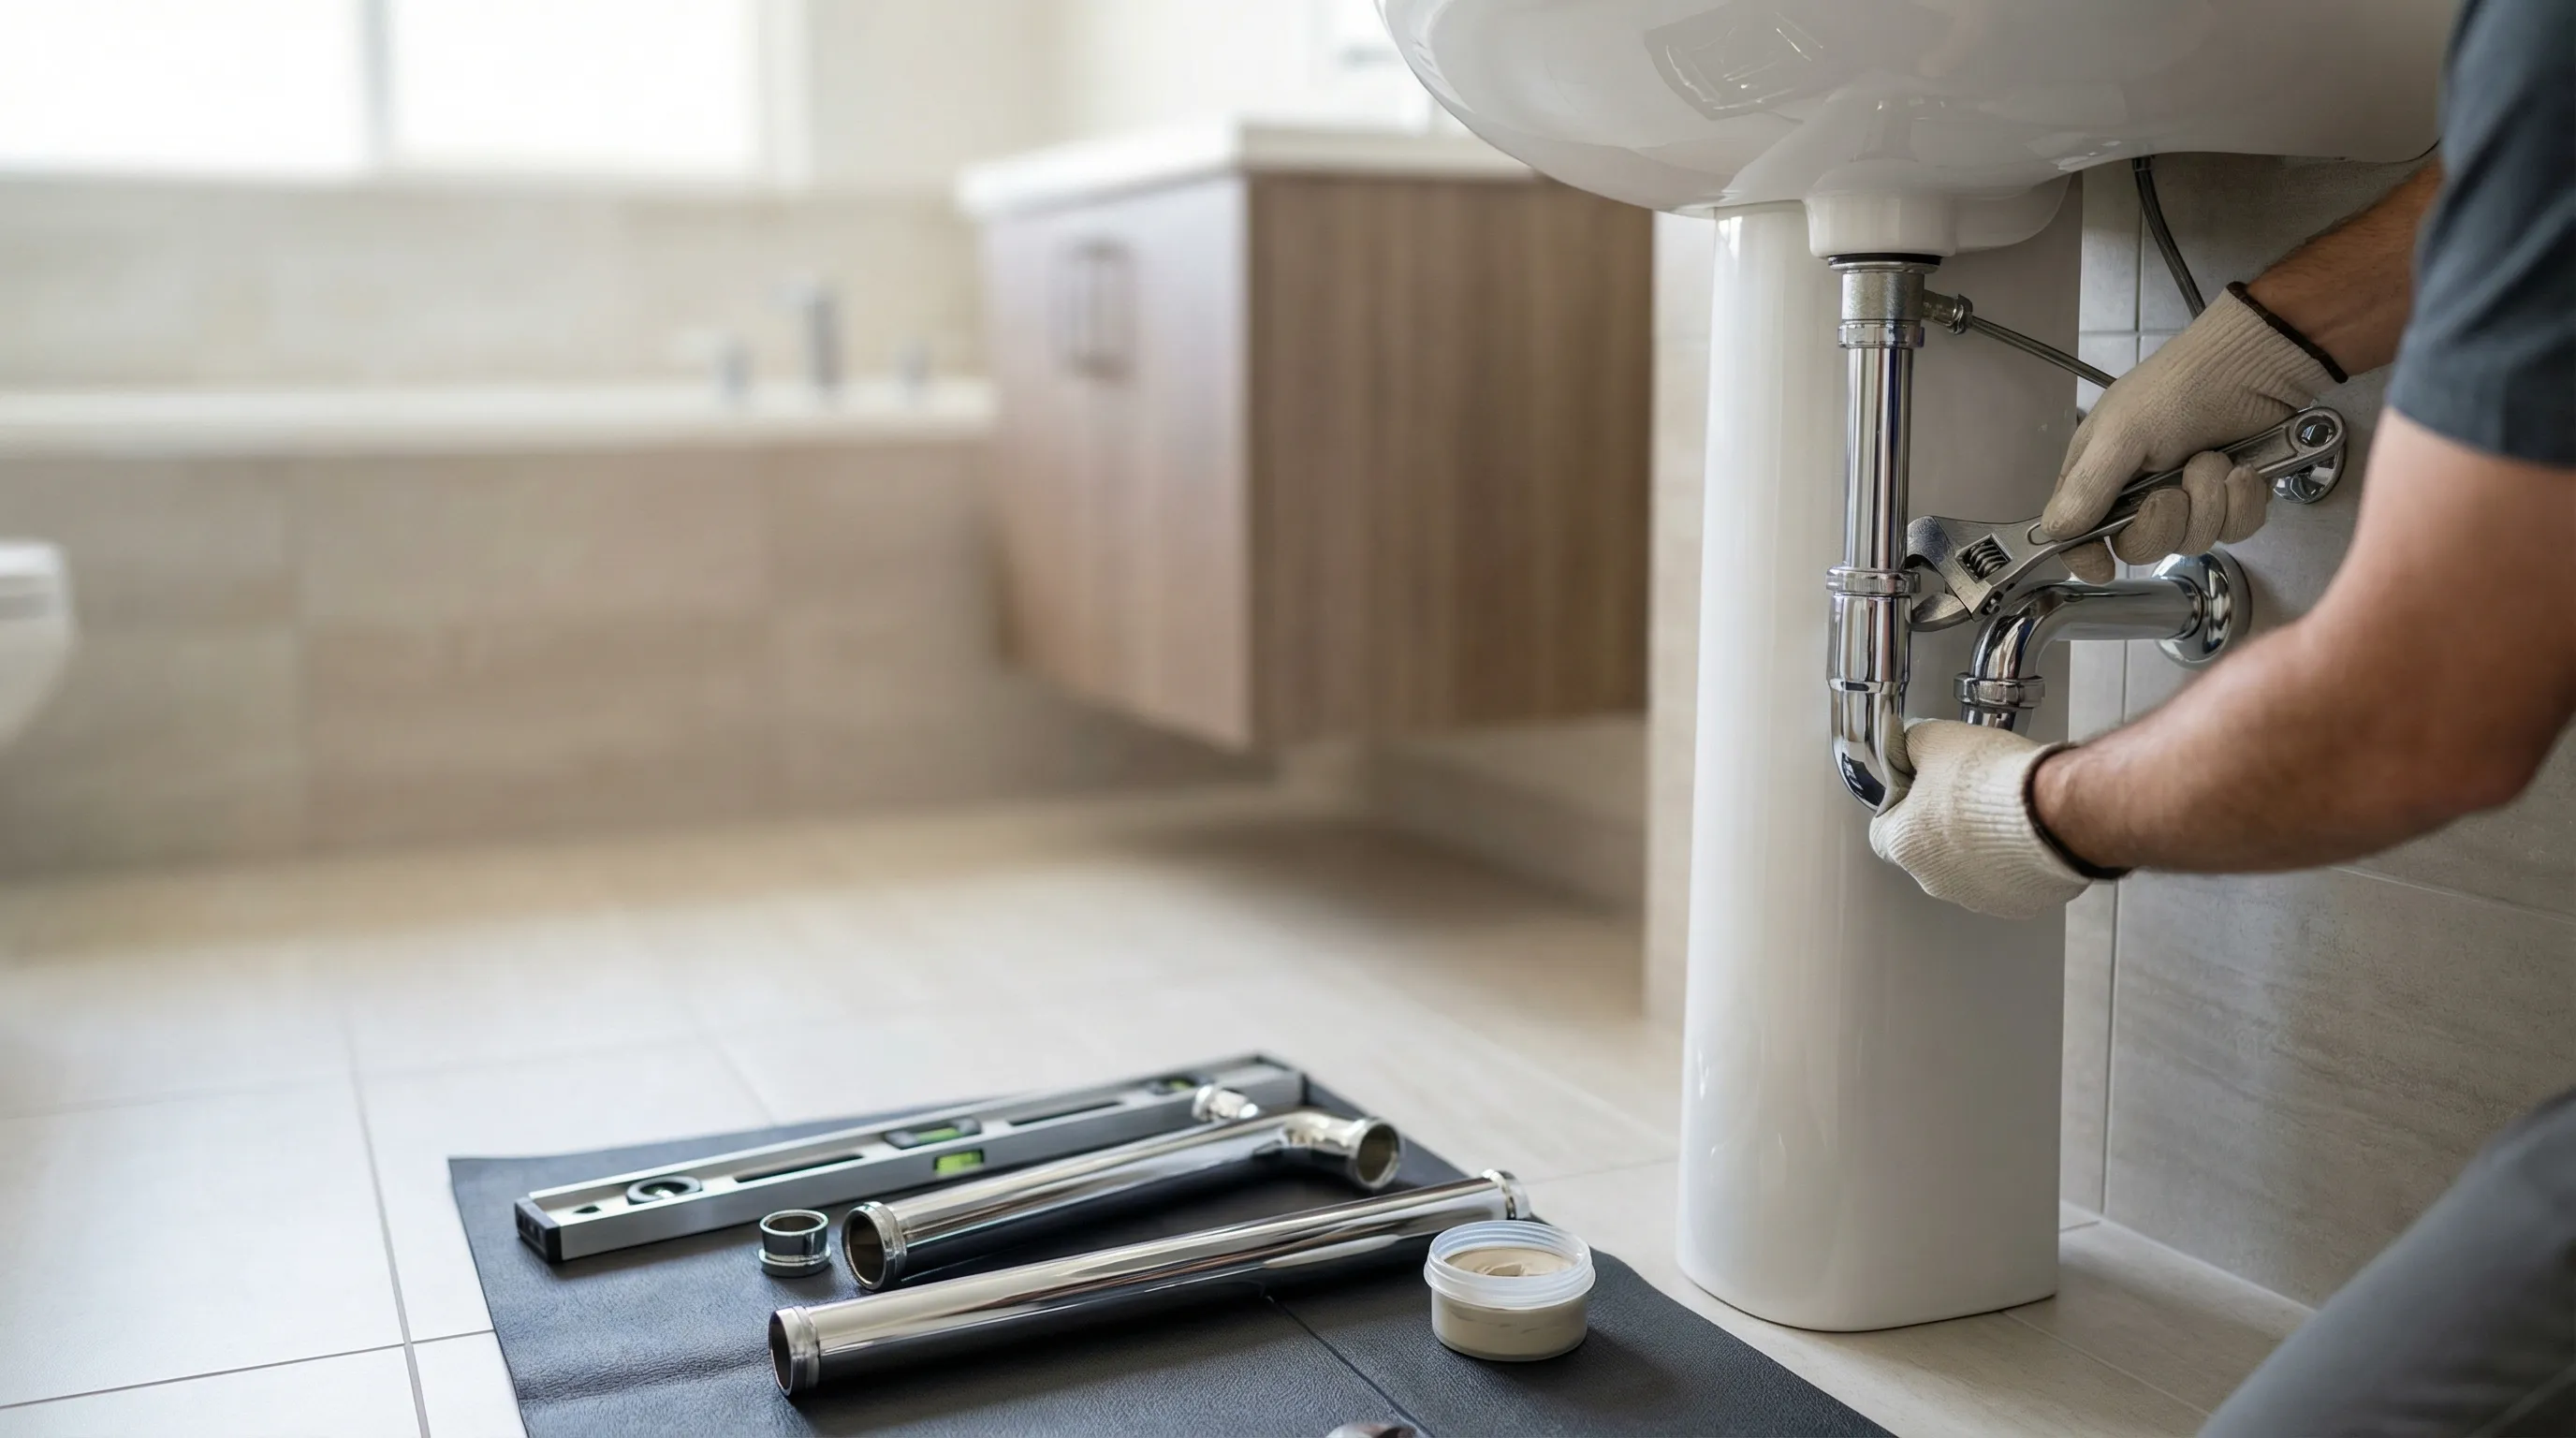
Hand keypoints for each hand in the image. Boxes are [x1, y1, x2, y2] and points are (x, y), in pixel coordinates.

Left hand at [1869, 721, 2094, 918]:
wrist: (2056, 809)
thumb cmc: (1994, 780)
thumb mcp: (1936, 739)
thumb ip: (1910, 745)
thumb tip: (1906, 746)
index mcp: (1904, 844)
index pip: (1884, 826)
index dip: (1903, 798)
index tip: (1923, 781)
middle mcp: (1935, 879)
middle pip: (1927, 847)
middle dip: (1945, 820)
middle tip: (1969, 791)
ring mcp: (1977, 897)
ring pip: (1968, 866)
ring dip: (1979, 842)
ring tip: (2002, 809)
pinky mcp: (2016, 904)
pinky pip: (2006, 880)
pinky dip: (2012, 860)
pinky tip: (2025, 832)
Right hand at [2046, 287, 2336, 582]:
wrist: (2255, 365)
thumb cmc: (2177, 388)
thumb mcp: (2123, 432)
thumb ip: (2089, 486)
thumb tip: (2056, 532)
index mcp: (2097, 476)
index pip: (2077, 535)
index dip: (2087, 557)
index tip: (2104, 567)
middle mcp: (2139, 495)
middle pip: (2140, 548)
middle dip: (2165, 522)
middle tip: (2175, 489)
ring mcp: (2189, 501)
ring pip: (2193, 541)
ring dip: (2209, 502)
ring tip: (2215, 459)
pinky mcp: (2232, 502)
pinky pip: (2236, 530)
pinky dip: (2242, 501)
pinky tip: (2243, 470)